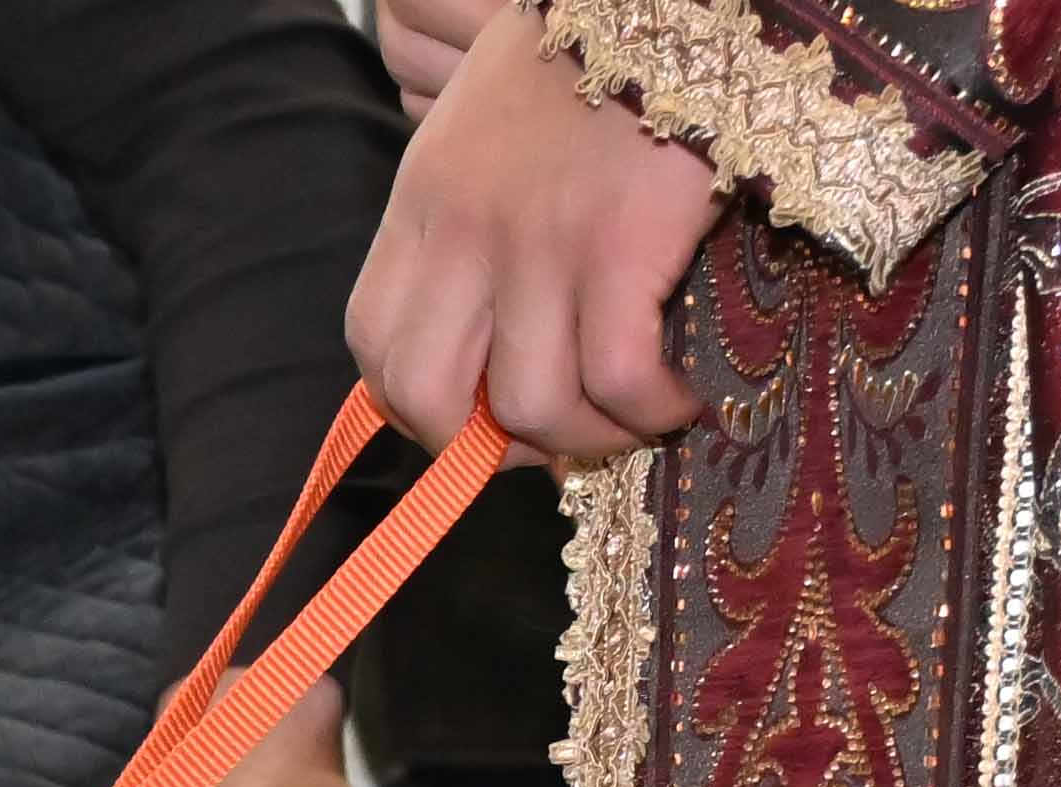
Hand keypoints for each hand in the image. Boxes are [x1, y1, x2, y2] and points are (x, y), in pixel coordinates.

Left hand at [350, 2, 728, 465]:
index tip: (482, 422)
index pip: (374, 345)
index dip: (419, 409)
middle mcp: (465, 231)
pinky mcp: (621, 246)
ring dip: (591, 439)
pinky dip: (652, 411)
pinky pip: (617, 378)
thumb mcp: (487, 128)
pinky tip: (686, 400)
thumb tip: (490, 327)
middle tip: (562, 440)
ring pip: (532, 406)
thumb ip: (470, 216)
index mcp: (424, 201)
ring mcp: (539, 243)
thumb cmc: (596, 61)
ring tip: (641, 420)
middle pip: (428, 398)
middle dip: (490, 450)